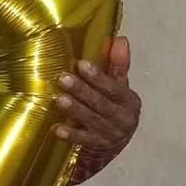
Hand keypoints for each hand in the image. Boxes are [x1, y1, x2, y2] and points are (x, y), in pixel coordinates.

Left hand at [55, 36, 140, 150]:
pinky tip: (57, 129)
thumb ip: (117, 64)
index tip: (81, 64)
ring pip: (91, 120)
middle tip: (63, 79)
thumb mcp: (118, 86)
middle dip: (82, 91)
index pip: (114, 87)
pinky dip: (71, 134)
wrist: (114, 143)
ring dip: (75, 110)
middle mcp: (122, 117)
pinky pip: (83, 140)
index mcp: (128, 100)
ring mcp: (110, 133)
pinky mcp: (97, 146)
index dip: (99, 76)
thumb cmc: (113, 107)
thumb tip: (120, 39)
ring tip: (60, 100)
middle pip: (101, 103)